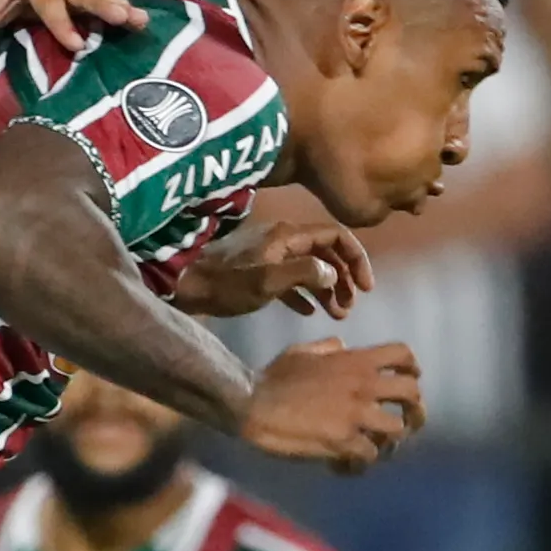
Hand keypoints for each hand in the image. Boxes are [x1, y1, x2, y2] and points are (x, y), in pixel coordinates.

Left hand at [173, 218, 371, 321]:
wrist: (184, 286)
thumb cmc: (225, 285)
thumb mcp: (267, 281)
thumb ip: (303, 274)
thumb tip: (333, 274)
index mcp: (288, 236)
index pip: (336, 236)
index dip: (356, 259)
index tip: (367, 288)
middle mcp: (282, 241)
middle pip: (326, 253)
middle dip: (345, 278)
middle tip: (351, 307)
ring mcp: (269, 256)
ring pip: (311, 267)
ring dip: (328, 289)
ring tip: (337, 315)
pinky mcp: (257, 272)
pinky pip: (292, 279)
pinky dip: (306, 294)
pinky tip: (309, 313)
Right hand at [242, 337, 421, 470]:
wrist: (253, 405)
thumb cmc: (272, 377)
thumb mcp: (301, 352)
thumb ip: (327, 348)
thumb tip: (342, 346)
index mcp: (355, 361)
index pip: (403, 354)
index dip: (413, 368)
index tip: (410, 380)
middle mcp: (363, 385)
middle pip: (412, 393)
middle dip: (415, 409)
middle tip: (407, 421)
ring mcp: (356, 414)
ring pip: (398, 430)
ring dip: (390, 442)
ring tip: (377, 449)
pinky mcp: (345, 441)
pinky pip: (370, 457)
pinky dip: (361, 464)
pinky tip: (345, 466)